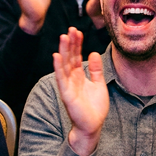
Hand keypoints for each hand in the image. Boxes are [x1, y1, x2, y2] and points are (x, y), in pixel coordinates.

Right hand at [53, 27, 108, 155]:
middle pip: (69, 57)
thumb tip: (93, 53)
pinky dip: (58, 67)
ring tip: (63, 37)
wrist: (93, 126)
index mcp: (79, 76)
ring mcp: (68, 86)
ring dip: (63, 51)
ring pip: (64, 65)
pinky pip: (61, 78)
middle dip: (70, 43)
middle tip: (71, 29)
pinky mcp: (66, 94)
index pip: (76, 56)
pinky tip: (56, 56)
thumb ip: (96, 69)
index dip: (77, 44)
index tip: (78, 31)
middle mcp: (72, 79)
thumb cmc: (94, 107)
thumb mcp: (99, 84)